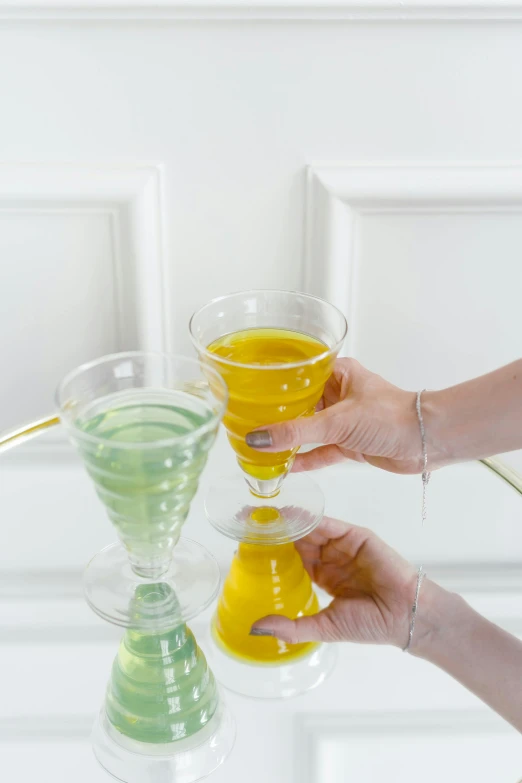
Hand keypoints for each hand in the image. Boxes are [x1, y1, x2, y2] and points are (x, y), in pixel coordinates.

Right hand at [246, 358, 423, 474]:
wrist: (426, 441)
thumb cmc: (391, 416)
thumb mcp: (337, 421)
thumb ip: (297, 431)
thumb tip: (258, 438)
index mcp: (338, 373)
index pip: (297, 374)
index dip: (274, 383)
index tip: (248, 392)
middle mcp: (340, 393)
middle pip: (300, 403)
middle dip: (277, 415)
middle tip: (247, 422)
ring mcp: (345, 419)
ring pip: (310, 429)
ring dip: (290, 439)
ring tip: (261, 447)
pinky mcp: (351, 443)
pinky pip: (322, 450)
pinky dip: (306, 458)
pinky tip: (285, 466)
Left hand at [250, 516, 417, 647]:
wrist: (405, 616)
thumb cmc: (370, 625)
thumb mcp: (323, 627)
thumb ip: (291, 626)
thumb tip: (256, 628)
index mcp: (323, 577)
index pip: (292, 559)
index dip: (272, 552)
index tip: (246, 545)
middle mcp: (331, 559)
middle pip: (298, 540)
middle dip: (276, 532)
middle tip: (248, 523)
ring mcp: (343, 547)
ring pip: (311, 530)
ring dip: (290, 523)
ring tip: (265, 516)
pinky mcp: (356, 537)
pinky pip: (331, 526)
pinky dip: (312, 520)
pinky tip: (294, 517)